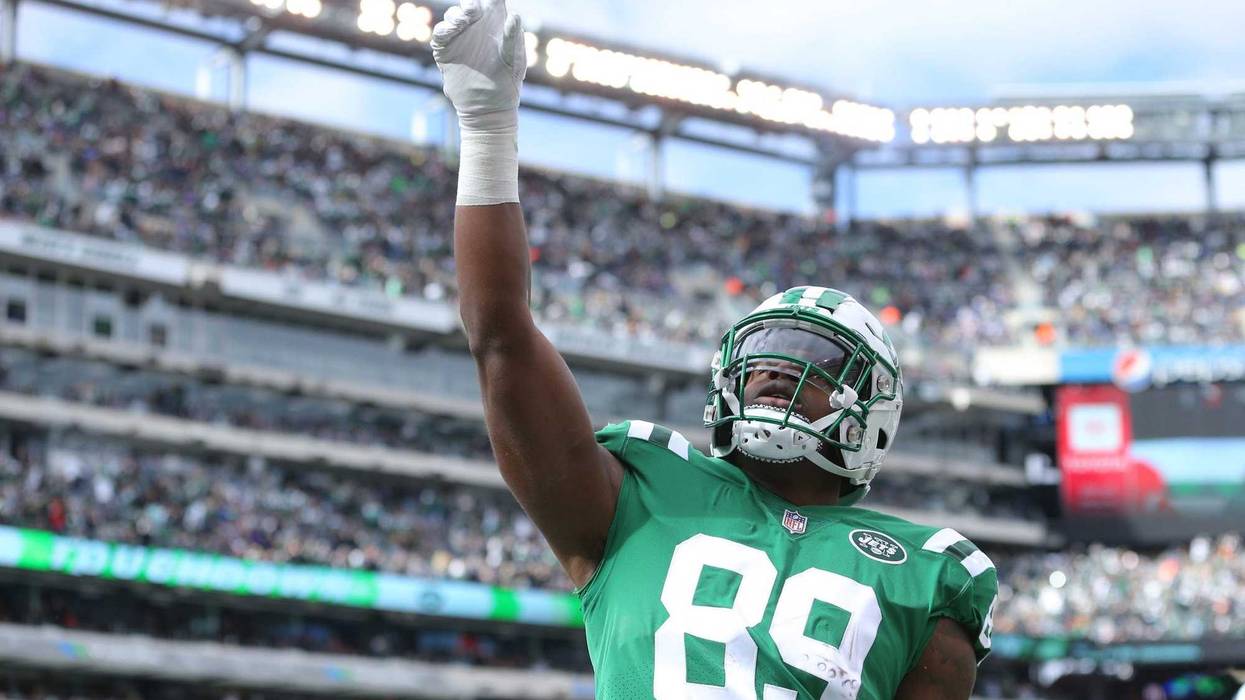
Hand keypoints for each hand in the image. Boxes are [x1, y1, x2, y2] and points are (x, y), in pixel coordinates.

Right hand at [431, 0, 525, 128]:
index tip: (488, 1)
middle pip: (468, 4)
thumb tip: (514, 15)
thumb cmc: (507, 83)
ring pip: (453, 15)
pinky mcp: (445, 50)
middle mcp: (476, 27)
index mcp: (495, 25)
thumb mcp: (514, 61)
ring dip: (457, 15)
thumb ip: (513, 38)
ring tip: (465, 20)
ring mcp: (459, 37)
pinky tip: (453, 29)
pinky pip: (440, 33)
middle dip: (469, 3)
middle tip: (474, 9)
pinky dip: (444, 29)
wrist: (488, 107)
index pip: (491, 1)